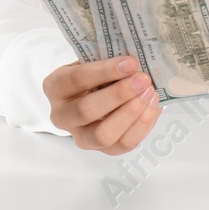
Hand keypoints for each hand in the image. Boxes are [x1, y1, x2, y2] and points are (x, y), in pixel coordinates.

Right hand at [43, 56, 160, 154]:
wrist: (94, 92)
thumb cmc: (95, 73)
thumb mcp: (93, 60)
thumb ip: (107, 59)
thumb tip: (135, 60)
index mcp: (56, 87)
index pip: (77, 79)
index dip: (105, 71)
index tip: (131, 63)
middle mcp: (62, 116)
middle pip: (87, 111)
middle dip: (119, 95)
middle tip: (143, 80)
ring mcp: (81, 137)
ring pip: (103, 135)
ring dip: (130, 114)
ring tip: (150, 94)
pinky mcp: (102, 150)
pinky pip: (123, 144)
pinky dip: (141, 126)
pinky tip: (152, 107)